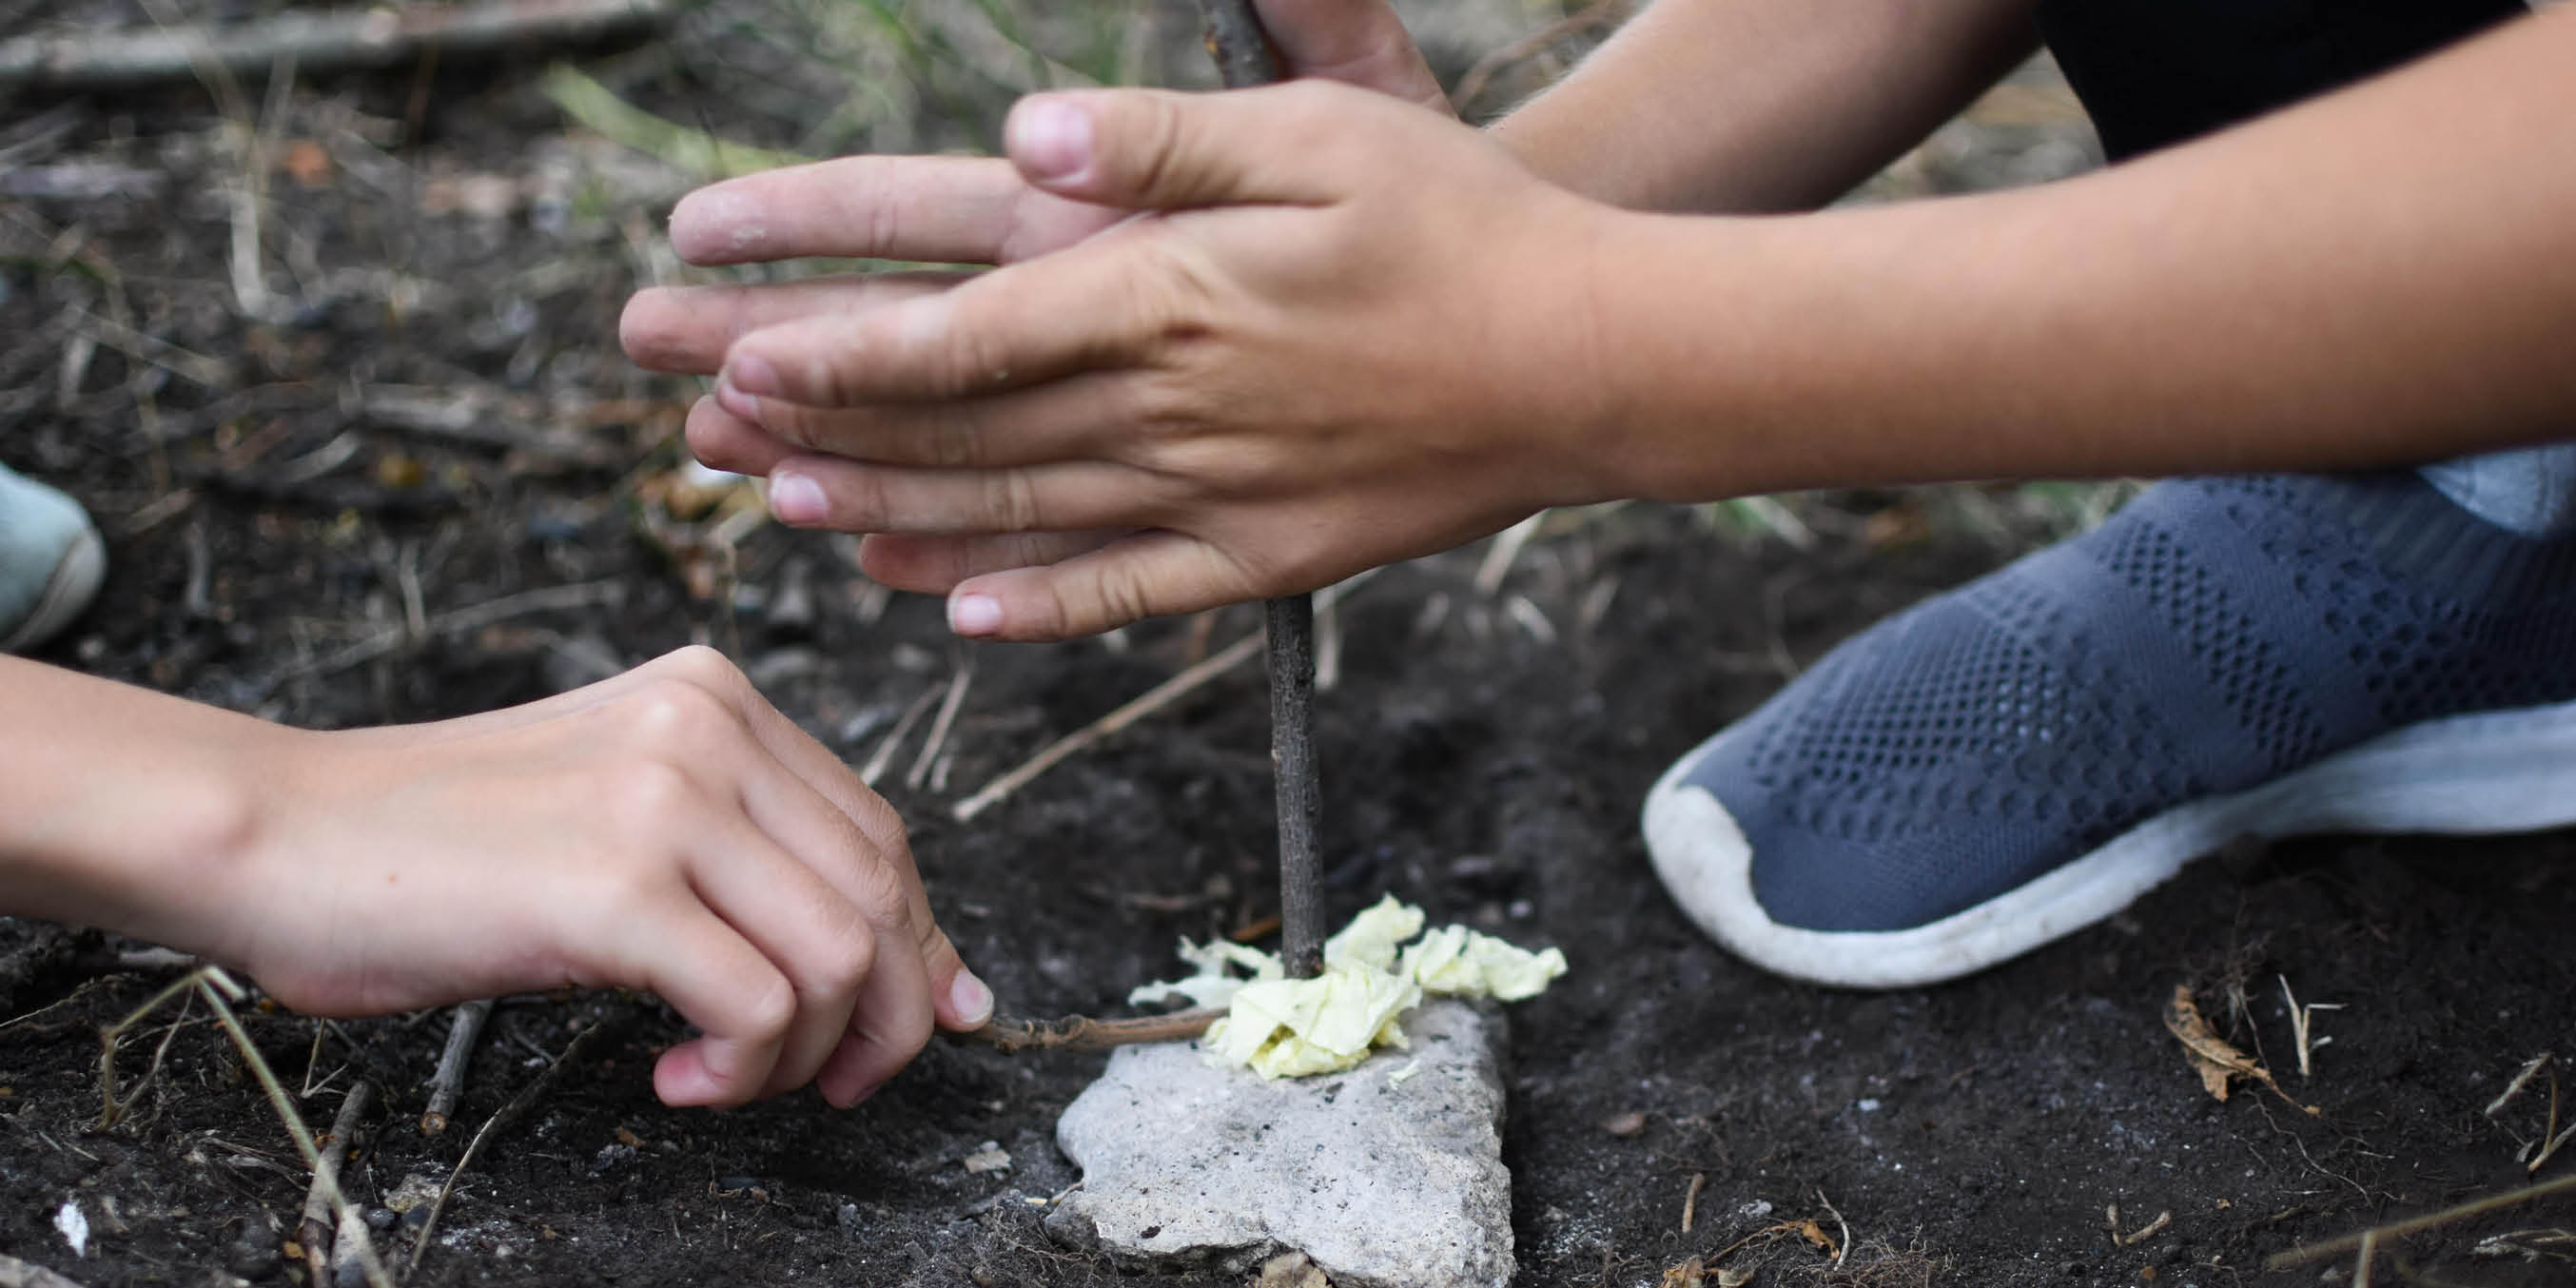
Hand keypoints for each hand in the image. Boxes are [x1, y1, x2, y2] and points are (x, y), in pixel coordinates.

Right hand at [204, 647, 984, 1109]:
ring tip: (726, 1079)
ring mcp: (666, 798)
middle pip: (883, 893)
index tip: (920, 1016)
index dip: (914, 943)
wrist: (271, 835)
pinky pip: (761, 1002)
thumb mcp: (612, 809)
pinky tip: (676, 1076)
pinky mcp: (617, 883)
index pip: (877, 832)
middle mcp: (707, 727)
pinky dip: (744, 1066)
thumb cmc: (430, 846)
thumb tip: (907, 960)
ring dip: (805, 1052)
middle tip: (833, 1082)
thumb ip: (742, 858)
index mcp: (715, 699)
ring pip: (841, 954)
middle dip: (886, 1013)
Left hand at [618, 0, 1454, 635]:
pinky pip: (1128, 594)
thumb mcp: (1320, 129)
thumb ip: (1159, 140)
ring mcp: (1216, 497)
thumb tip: (1016, 143)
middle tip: (696, 434)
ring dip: (891, 517)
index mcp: (1167, 293)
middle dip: (815, 428)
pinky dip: (1038, 607)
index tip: (734, 349)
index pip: (959, 332)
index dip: (835, 346)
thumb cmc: (1461, 218)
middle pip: (958, 429)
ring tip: (787, 516)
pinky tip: (963, 616)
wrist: (1596, 360)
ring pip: (1018, 517)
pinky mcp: (1267, 558)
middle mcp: (1170, 408)